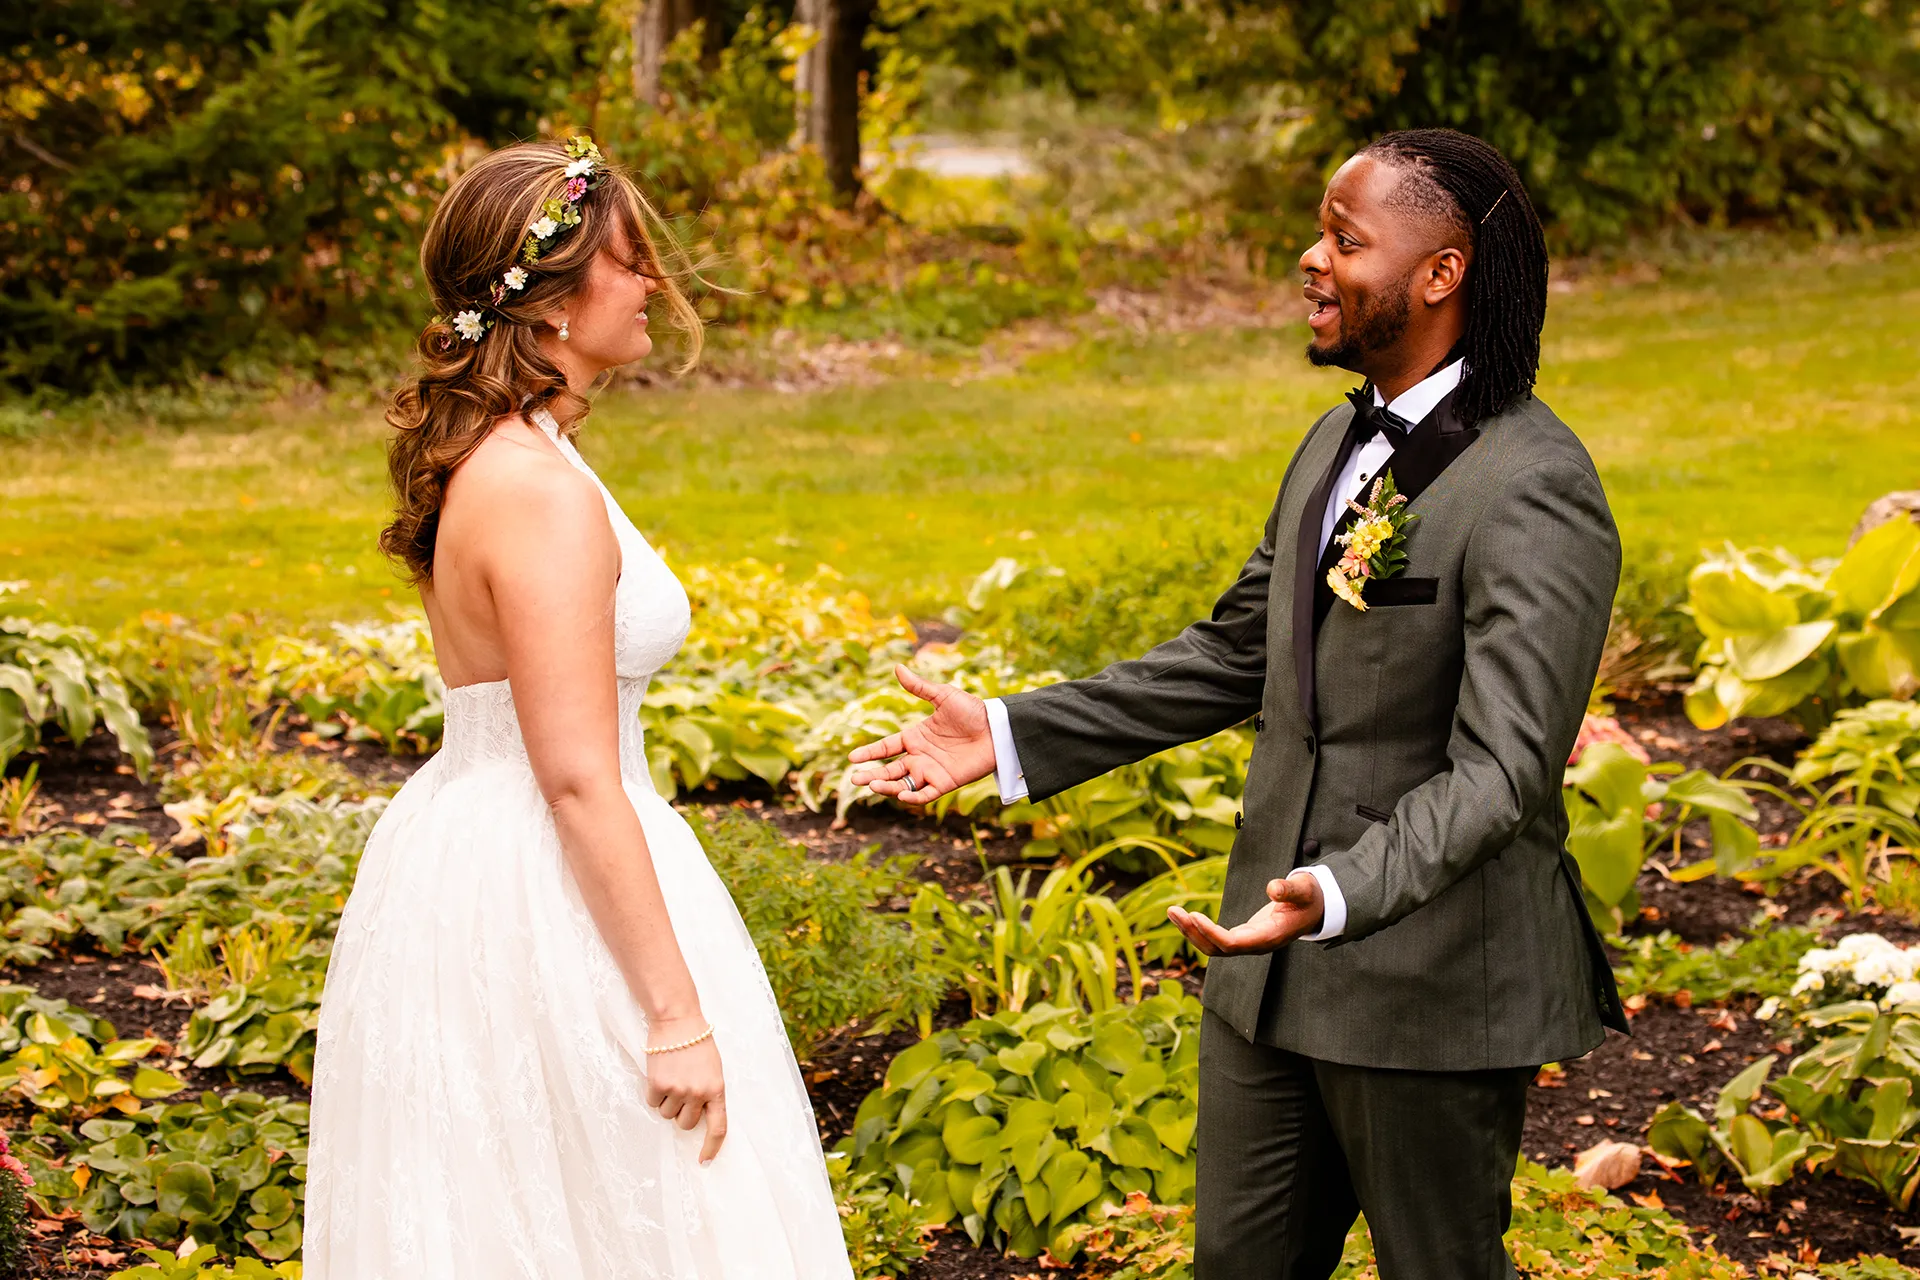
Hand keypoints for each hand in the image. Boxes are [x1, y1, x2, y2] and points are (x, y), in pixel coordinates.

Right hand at [644, 1015, 726, 1163]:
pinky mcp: (658, 1085)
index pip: (718, 1128)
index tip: (704, 1162)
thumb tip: (699, 1117)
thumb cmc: (698, 1044)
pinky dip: (654, 1093)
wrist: (677, 1022)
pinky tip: (660, 1075)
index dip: (711, 1148)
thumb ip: (709, 1092)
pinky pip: (653, 1103)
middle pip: (686, 1124)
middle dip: (682, 1114)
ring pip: (667, 1115)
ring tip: (672, 1077)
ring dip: (667, 1102)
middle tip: (681, 1092)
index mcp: (717, 1089)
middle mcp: (698, 1093)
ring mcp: (677, 1090)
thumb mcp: (713, 1069)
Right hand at [846, 664, 995, 805]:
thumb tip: (897, 667)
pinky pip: (926, 794)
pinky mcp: (945, 782)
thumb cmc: (973, 711)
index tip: (852, 758)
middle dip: (872, 774)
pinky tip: (901, 794)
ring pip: (903, 782)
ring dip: (887, 786)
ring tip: (872, 785)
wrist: (998, 729)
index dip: (870, 753)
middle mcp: (920, 756)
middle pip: (890, 769)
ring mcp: (932, 771)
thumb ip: (919, 687)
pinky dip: (913, 796)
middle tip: (854, 780)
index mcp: (916, 736)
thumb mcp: (943, 696)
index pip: (886, 747)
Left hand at [1167, 873, 1325, 955]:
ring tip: (1172, 911)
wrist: (1316, 910)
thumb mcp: (1304, 889)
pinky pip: (1216, 940)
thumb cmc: (1310, 898)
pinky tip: (1183, 915)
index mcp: (1270, 937)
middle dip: (1193, 932)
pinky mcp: (1243, 937)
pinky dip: (1198, 929)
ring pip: (1213, 947)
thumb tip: (1272, 888)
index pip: (1235, 944)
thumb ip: (1290, 889)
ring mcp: (1249, 944)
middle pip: (1218, 949)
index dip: (1212, 933)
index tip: (1194, 916)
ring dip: (1191, 932)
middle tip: (1173, 910)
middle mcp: (1256, 945)